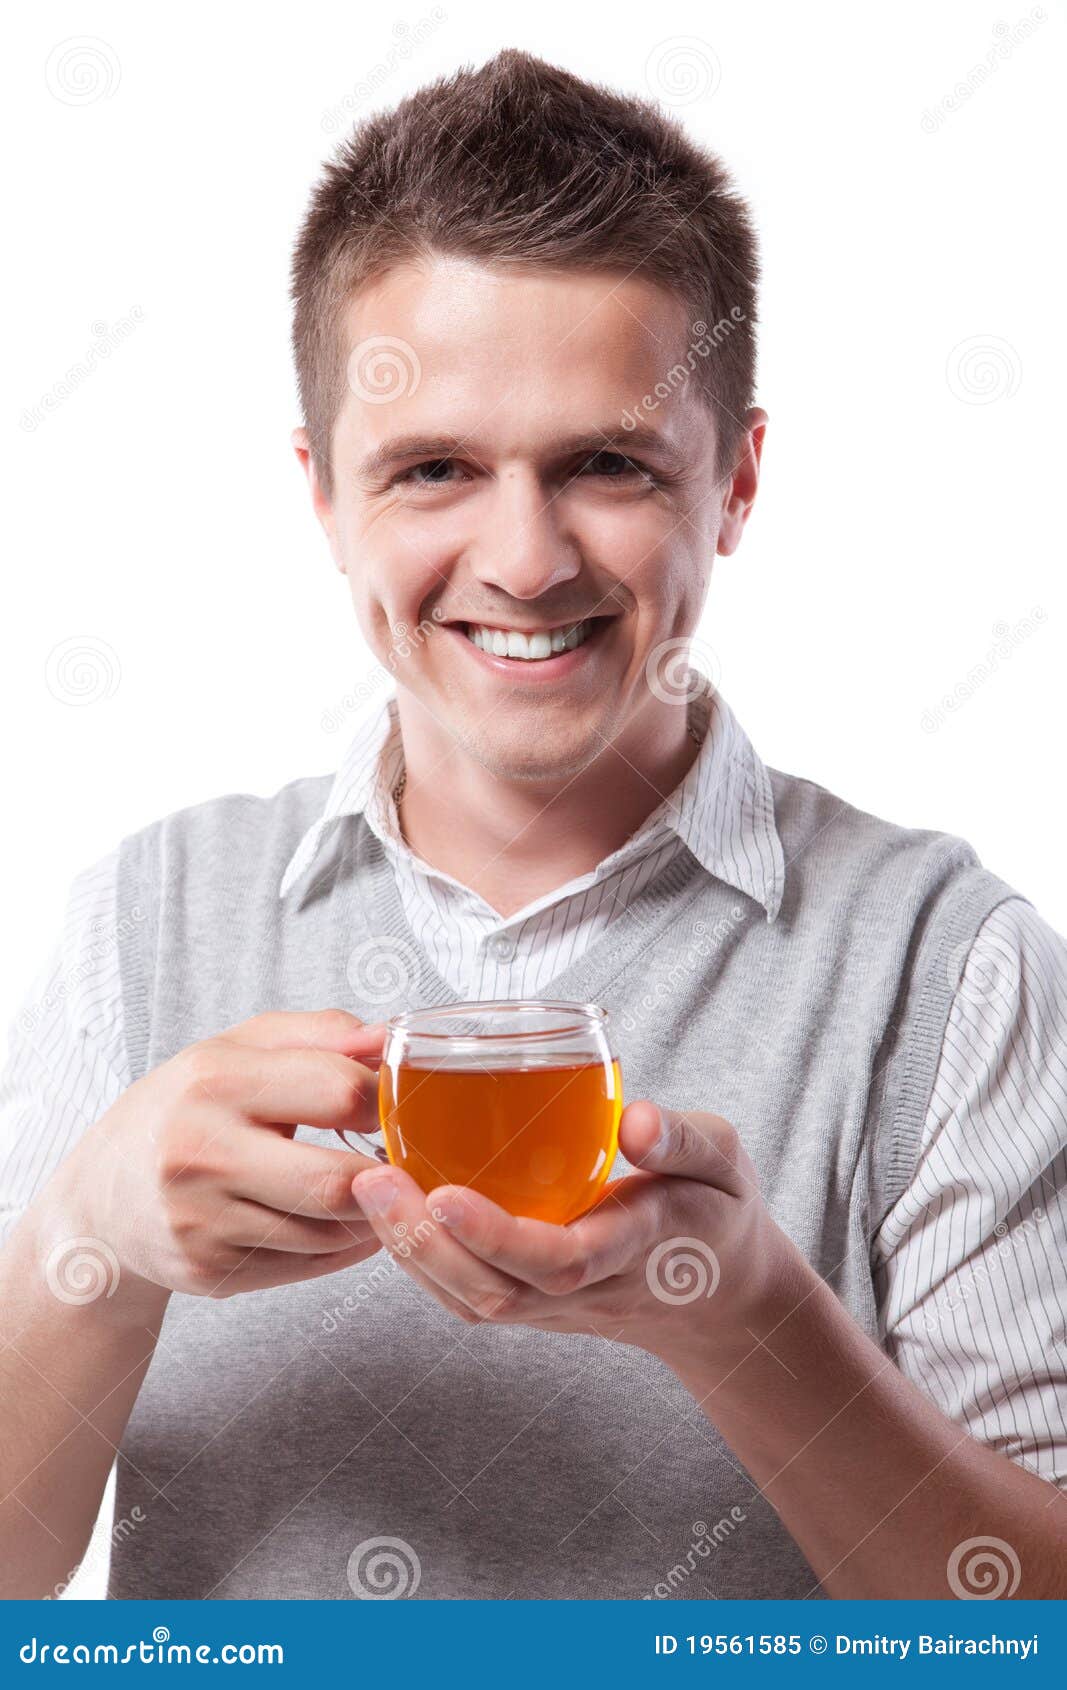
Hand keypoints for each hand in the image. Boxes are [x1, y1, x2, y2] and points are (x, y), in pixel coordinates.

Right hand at [45, 1009, 388, 1311]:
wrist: (104, 1196)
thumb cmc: (187, 1108)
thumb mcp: (240, 1049)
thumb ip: (323, 1033)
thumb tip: (394, 1038)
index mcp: (213, 1082)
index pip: (337, 1091)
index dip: (387, 1099)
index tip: (398, 1104)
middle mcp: (200, 1153)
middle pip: (338, 1181)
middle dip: (386, 1174)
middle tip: (401, 1160)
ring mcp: (200, 1221)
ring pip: (330, 1232)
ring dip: (371, 1214)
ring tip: (376, 1188)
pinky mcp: (208, 1272)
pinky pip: (309, 1266)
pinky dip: (344, 1247)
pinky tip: (344, 1221)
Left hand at [350, 1098, 802, 1371]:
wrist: (719, 1296)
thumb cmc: (717, 1211)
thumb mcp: (724, 1162)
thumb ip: (684, 1140)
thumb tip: (636, 1117)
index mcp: (635, 1248)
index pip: (561, 1260)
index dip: (499, 1236)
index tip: (447, 1195)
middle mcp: (586, 1289)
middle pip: (496, 1291)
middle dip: (427, 1244)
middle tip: (373, 1180)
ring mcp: (553, 1306)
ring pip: (472, 1300)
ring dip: (412, 1252)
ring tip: (368, 1187)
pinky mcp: (530, 1302)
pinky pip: (467, 1293)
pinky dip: (420, 1258)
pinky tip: (389, 1208)